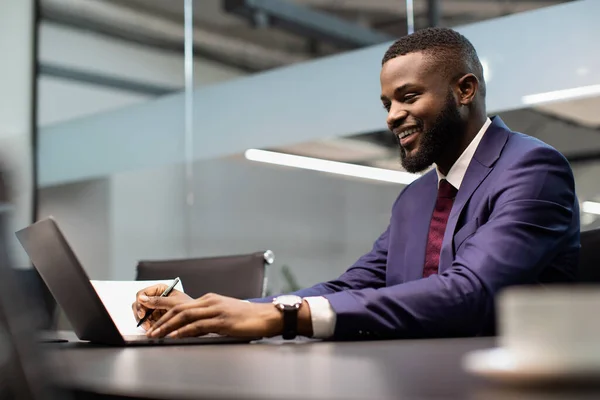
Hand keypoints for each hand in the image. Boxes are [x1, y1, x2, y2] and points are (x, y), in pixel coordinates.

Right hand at [132, 284, 192, 330]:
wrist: (196, 317)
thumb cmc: (189, 306)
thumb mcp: (173, 303)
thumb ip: (157, 301)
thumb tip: (141, 298)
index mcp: (159, 289)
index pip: (142, 294)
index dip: (139, 303)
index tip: (142, 313)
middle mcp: (155, 297)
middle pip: (139, 304)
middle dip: (140, 315)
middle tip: (145, 324)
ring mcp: (154, 307)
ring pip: (141, 314)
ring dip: (144, 322)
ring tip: (150, 328)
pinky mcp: (156, 317)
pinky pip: (147, 321)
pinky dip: (149, 326)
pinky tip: (153, 329)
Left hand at [146, 293, 288, 338]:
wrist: (266, 317)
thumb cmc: (247, 318)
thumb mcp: (224, 315)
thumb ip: (207, 319)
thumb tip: (190, 329)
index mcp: (210, 299)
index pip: (180, 304)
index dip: (163, 309)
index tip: (149, 316)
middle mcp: (210, 301)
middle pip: (179, 308)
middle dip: (160, 319)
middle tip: (147, 330)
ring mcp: (216, 310)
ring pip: (185, 316)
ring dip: (168, 326)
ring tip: (156, 335)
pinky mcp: (222, 320)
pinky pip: (198, 325)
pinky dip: (184, 330)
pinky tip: (175, 336)